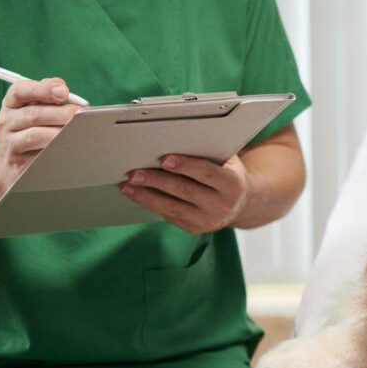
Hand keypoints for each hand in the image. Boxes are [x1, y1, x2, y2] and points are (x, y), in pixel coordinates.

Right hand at [0, 78, 81, 196]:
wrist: (13, 163)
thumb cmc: (32, 129)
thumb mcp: (35, 109)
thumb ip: (48, 95)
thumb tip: (62, 87)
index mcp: (11, 103)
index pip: (20, 90)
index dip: (43, 89)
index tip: (64, 91)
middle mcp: (6, 121)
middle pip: (33, 114)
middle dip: (61, 113)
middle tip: (81, 114)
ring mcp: (8, 142)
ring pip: (35, 135)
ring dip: (59, 132)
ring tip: (77, 131)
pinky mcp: (17, 162)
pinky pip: (37, 155)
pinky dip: (55, 149)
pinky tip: (69, 146)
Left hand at [119, 154, 250, 233]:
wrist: (239, 204)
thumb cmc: (226, 172)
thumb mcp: (226, 160)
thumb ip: (206, 151)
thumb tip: (171, 138)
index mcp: (233, 184)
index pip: (207, 173)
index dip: (185, 166)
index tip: (163, 159)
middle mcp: (222, 205)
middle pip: (185, 191)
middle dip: (157, 181)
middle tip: (134, 173)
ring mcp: (208, 220)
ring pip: (173, 207)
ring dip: (146, 196)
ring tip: (127, 185)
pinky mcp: (195, 229)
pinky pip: (169, 215)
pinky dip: (150, 204)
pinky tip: (136, 194)